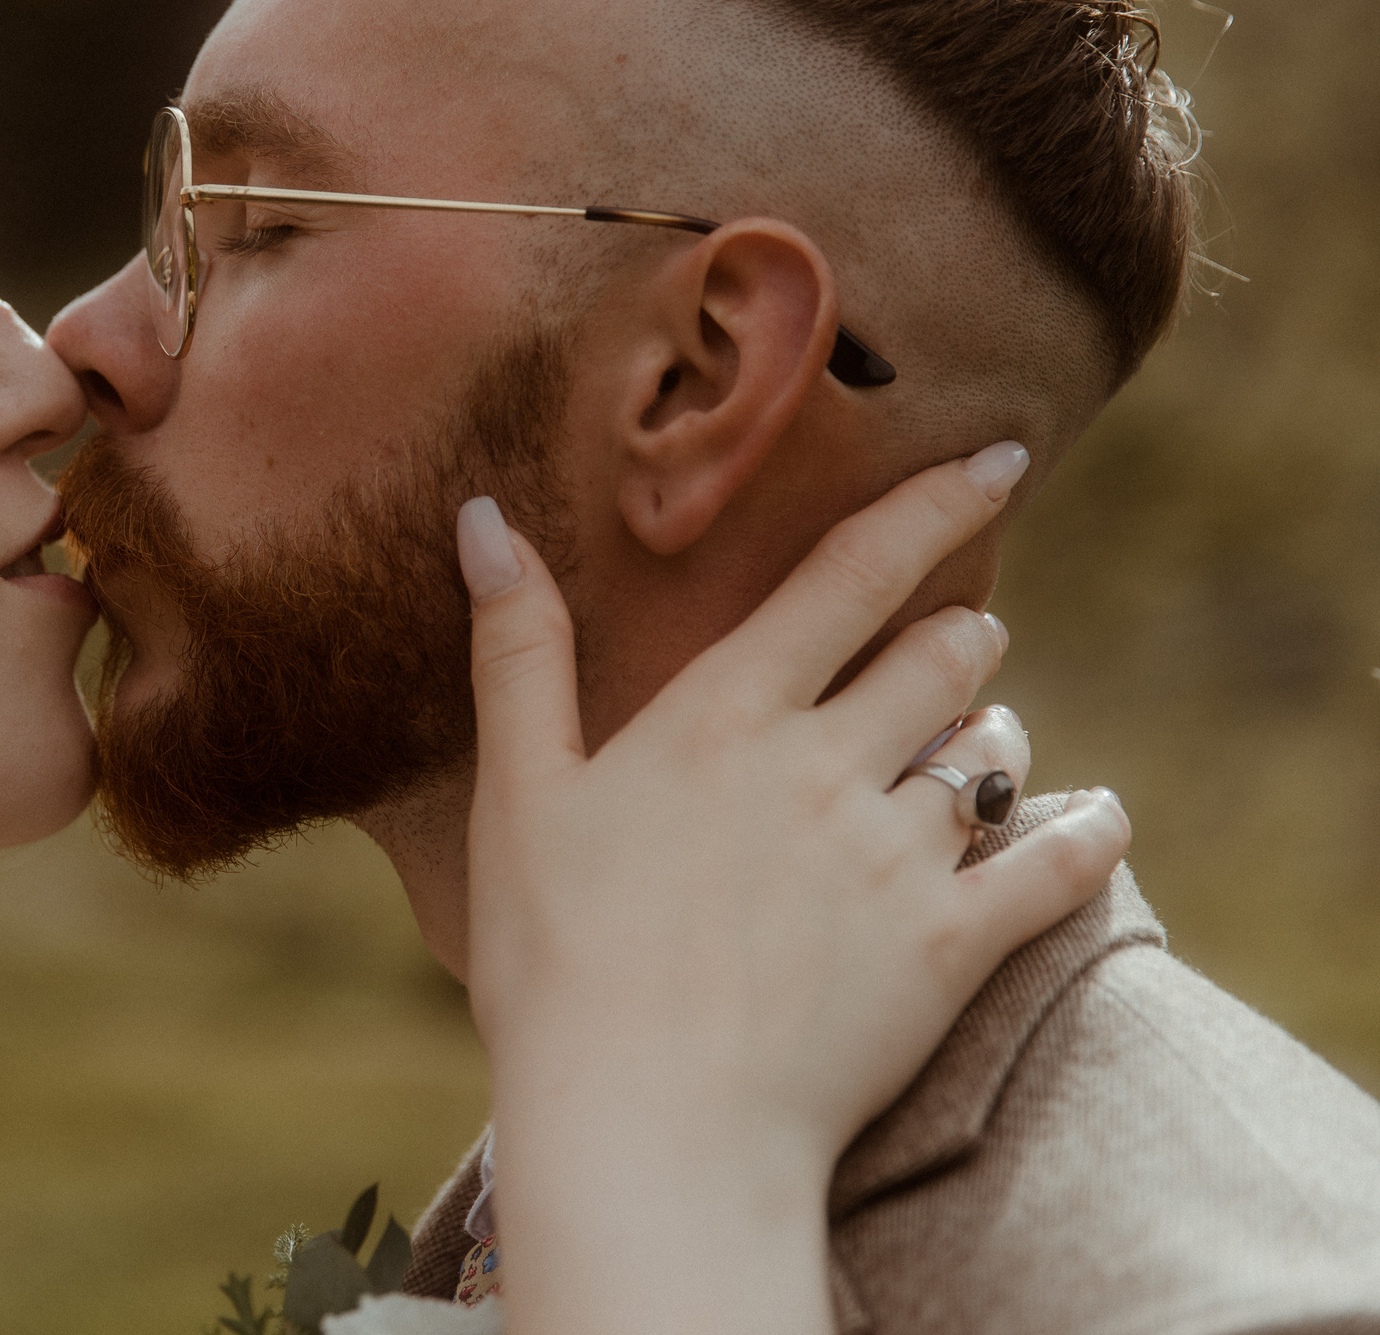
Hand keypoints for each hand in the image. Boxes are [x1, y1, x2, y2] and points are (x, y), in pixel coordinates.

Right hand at [458, 440, 1131, 1334]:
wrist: (646, 1122)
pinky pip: (1054, 867)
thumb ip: (517, 651)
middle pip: (938, 657)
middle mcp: (821, 764)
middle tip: (964, 633)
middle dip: (962, 633)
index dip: (930, 505)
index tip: (997, 460)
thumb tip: (485, 519)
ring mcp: (893, 857)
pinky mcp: (947, 948)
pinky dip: (1085, 835)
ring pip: (993, 752)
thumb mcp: (516, 794)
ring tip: (988, 742)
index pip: (847, 577)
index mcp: (721, 716)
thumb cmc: (555, 961)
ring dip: (998, 735)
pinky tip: (1095, 823)